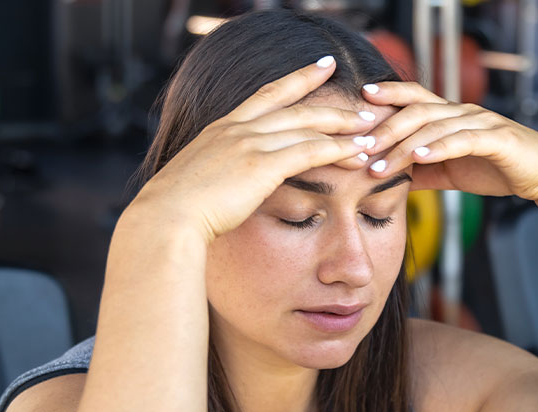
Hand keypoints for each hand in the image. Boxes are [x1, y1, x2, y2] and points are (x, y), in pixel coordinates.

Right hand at [127, 56, 377, 243]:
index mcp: (220, 130)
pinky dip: (339, 150)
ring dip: (344, 128)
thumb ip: (215, 177)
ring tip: (372, 130)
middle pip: (296, 106)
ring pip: (308, 126)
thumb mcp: (194, 184)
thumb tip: (219, 188)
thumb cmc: (174, 212)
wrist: (165, 218)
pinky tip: (359, 153)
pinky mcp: (262, 165)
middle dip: (333, 103)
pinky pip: (310, 151)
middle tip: (363, 102)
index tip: (322, 67)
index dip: (298, 80)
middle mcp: (237, 129)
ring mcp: (249, 144)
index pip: (266, 95)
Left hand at [359, 81, 537, 201]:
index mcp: (452, 115)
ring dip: (404, 146)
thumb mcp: (449, 172)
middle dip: (386, 128)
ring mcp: (481, 122)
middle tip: (361, 147)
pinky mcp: (497, 139)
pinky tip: (420, 157)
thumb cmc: (496, 169)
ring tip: (380, 165)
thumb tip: (387, 180)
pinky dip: (439, 147)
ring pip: (435, 126)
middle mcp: (464, 112)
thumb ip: (421, 172)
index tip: (360, 101)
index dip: (389, 94)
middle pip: (418, 110)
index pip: (415, 97)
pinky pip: (463, 139)